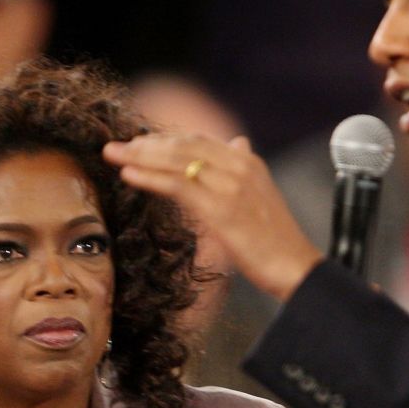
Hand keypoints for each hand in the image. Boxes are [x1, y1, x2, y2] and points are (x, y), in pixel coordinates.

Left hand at [103, 133, 322, 300]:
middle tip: (115, 146)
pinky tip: (129, 176)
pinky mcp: (221, 208)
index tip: (138, 144)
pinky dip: (150, 178)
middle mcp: (239, 166)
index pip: (198, 140)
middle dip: (146, 145)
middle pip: (183, 146)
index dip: (164, 140)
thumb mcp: (261, 193)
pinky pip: (178, 186)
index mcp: (248, 161)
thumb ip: (243, 168)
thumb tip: (236, 141)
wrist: (295, 266)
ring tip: (113, 156)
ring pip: (177, 162)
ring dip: (140, 157)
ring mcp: (231, 185)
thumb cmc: (276, 239)